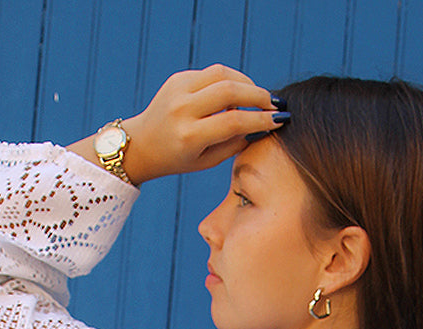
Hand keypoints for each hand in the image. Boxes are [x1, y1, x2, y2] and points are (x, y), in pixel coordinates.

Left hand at [69, 65, 283, 185]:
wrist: (142, 143)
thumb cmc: (179, 158)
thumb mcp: (207, 161)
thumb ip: (234, 144)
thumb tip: (262, 126)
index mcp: (189, 136)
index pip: (233, 121)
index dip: (261, 120)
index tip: (279, 120)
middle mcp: (183, 110)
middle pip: (230, 91)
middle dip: (259, 95)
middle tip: (275, 104)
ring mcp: (179, 90)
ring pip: (223, 75)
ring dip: (247, 84)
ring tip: (258, 98)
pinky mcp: (178, 78)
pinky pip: (212, 73)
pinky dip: (230, 81)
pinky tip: (238, 94)